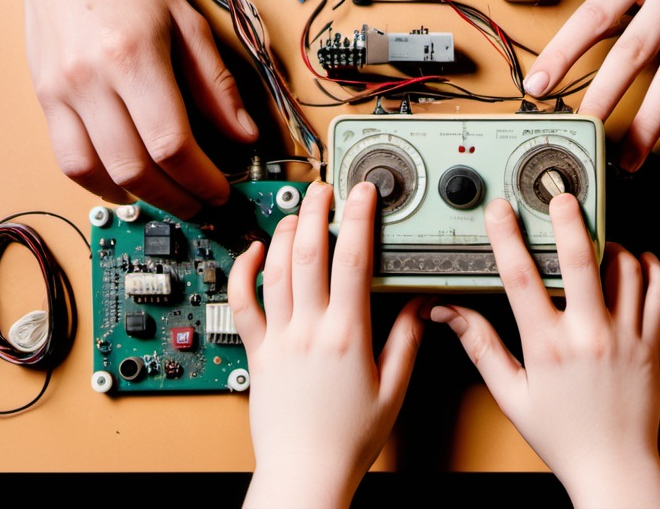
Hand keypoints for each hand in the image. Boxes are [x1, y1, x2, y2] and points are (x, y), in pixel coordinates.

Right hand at [18, 0, 257, 216]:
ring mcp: (62, 93)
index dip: (202, 179)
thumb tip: (245, 134)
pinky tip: (126, 184)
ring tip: (169, 199)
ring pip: (96, 173)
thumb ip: (217, 85)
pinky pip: (68, 161)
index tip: (221, 191)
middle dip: (176, 198)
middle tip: (201, 205)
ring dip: (138, 198)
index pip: (172, 143)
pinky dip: (99, 182)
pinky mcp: (45, 100)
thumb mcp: (189, 23)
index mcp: (134, 58)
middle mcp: (92, 80)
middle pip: (136, 168)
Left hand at [230, 182, 423, 508]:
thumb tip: (417, 304)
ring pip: (275, 271)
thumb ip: (406, 340)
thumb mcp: (393, 388)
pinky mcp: (257, 352)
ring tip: (298, 210)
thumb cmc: (348, 438)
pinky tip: (253, 252)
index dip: (359, 219)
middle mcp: (308, 330)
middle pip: (308, 254)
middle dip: (318, 212)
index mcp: (347, 335)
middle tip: (325, 188)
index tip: (364, 194)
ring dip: (286, 233)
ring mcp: (278, 339)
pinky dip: (244, 273)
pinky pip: (243, 304)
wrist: (306, 471)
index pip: (353, 261)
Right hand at [428, 195, 659, 507]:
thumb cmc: (562, 435)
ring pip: (625, 269)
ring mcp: (625, 336)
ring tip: (597, 238)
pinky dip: (650, 269)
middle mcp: (588, 334)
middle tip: (561, 194)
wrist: (613, 466)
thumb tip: (451, 314)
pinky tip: (637, 261)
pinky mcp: (652, 343)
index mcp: (547, 345)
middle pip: (580, 259)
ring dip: (610, 245)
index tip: (500, 212)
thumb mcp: (510, 394)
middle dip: (568, 219)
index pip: (521, 278)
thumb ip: (480, 346)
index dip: (506, 237)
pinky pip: (659, 292)